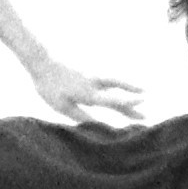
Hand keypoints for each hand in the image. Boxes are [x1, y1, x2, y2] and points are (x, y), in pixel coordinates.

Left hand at [27, 57, 144, 123]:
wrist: (42, 61)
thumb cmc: (49, 87)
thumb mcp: (62, 106)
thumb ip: (81, 116)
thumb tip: (97, 126)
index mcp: (88, 94)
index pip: (113, 100)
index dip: (128, 102)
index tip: (143, 102)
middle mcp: (94, 84)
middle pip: (118, 93)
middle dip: (132, 103)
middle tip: (145, 115)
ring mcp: (92, 76)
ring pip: (115, 82)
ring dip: (129, 88)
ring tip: (142, 92)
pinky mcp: (88, 73)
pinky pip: (107, 80)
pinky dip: (118, 84)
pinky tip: (121, 88)